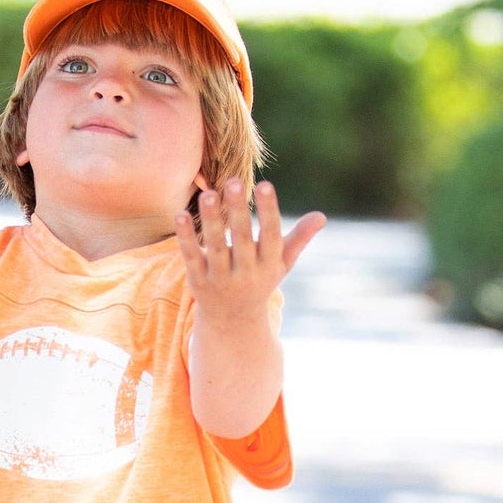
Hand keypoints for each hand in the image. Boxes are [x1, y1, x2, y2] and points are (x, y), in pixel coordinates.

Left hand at [174, 178, 325, 327]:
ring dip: (211, 220)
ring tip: (207, 193)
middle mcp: (246, 273)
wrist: (233, 322)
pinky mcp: (198, 282)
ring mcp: (221, 279)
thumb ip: (299, 239)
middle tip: (234, 180)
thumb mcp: (281, 264)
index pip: (271, 236)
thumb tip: (321, 216)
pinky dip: (186, 237)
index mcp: (268, 265)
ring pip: (215, 247)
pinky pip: (191, 257)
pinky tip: (180, 215)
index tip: (265, 184)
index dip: (269, 211)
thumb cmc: (260, 281)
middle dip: (238, 210)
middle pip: (242, 239)